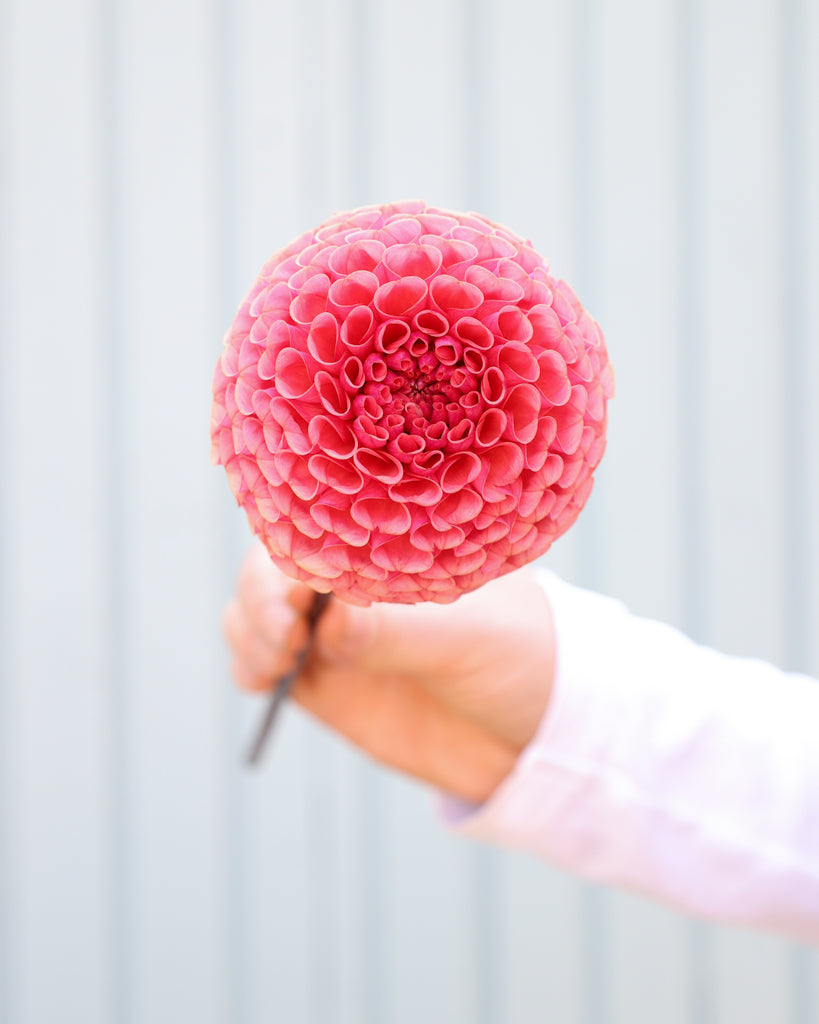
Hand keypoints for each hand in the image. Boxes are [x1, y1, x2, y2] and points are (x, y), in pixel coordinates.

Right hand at [223, 542, 555, 802]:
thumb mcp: (470, 640)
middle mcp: (353, 583)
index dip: (294, 549)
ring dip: (249, 630)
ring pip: (254, 612)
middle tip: (287, 635)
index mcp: (394, 546)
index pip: (319, 525)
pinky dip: (249, 666)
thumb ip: (399, 634)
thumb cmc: (524, 657)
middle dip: (263, 596)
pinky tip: (266, 680)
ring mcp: (333, 631)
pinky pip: (261, 665)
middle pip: (272, 566)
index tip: (302, 590)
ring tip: (281, 659)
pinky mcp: (323, 681)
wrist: (541, 731)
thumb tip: (330, 622)